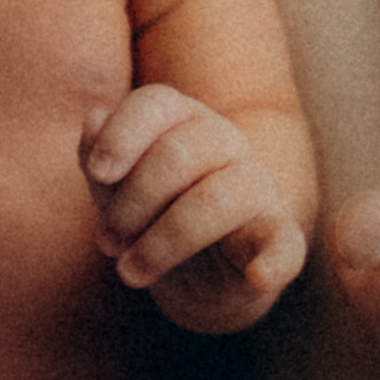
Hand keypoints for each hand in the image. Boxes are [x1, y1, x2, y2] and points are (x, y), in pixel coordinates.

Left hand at [85, 83, 307, 332]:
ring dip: (160, 243)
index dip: (123, 135)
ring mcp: (256, 188)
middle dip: (131, 203)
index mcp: (184, 119)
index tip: (98, 172)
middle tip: (106, 243)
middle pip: (177, 154)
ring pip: (213, 201)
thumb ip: (98, 153)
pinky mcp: (276, 237)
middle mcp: (225, 143)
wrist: (201, 269)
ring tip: (129, 272)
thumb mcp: (116, 186)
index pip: (157, 102)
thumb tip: (95, 121)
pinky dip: (274, 260)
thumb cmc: (153, 212)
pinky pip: (284, 243)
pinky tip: (258, 276)